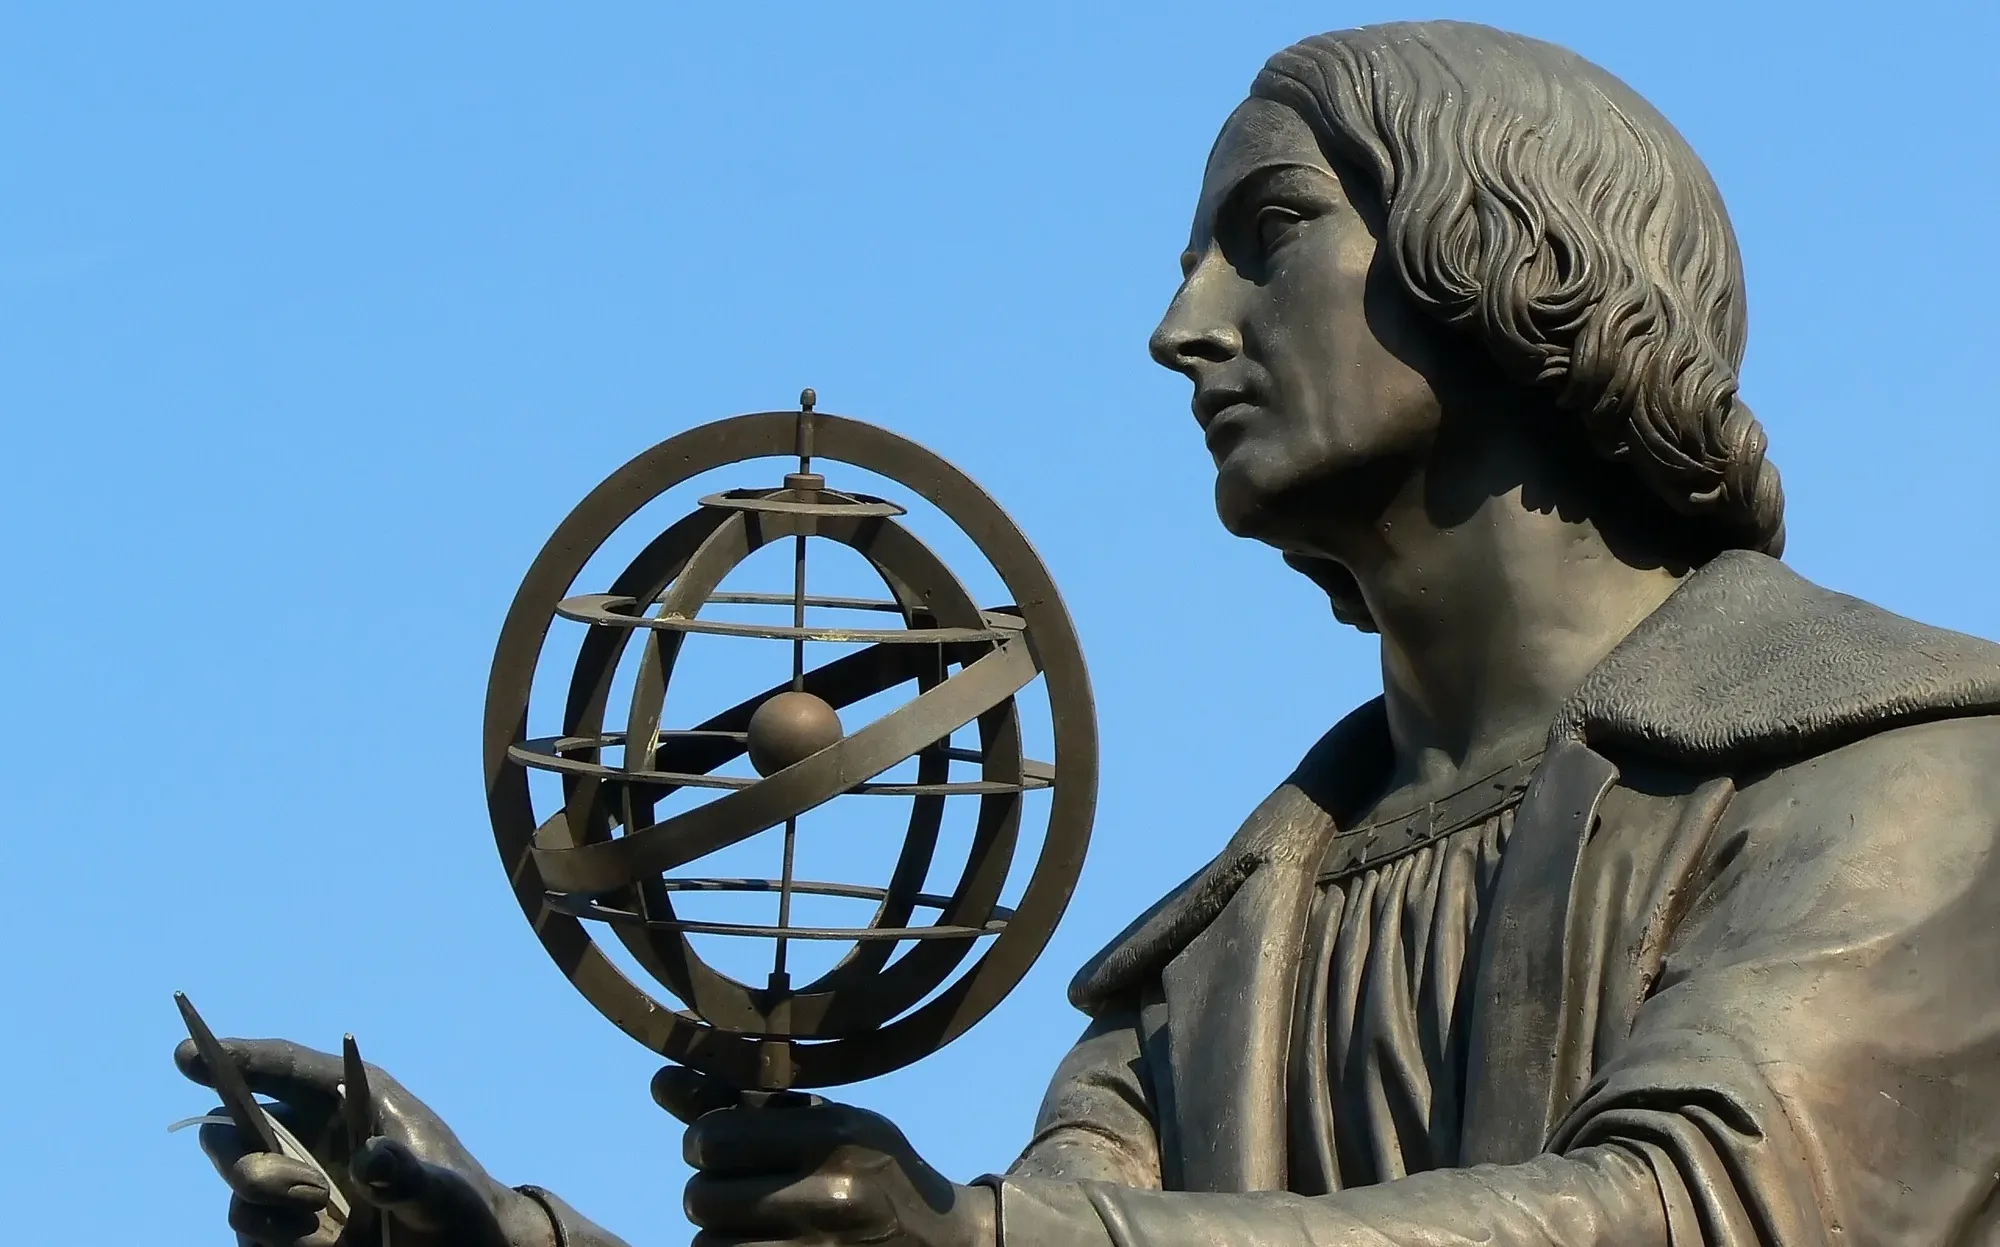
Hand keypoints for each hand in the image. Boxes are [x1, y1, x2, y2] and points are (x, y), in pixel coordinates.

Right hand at [175, 1035, 557, 1246]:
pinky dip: (278, 1244)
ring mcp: (293, 1186)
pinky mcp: (285, 1232)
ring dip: (272, 1212)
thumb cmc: (457, 1210)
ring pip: (239, 1192)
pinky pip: (251, 1236)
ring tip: (335, 1226)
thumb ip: (408, 1176)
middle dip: (248, 1163)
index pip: (281, 1067)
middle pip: (234, 1131)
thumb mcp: (444, 1194)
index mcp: (350, 1099)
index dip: (234, 1058)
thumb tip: (370, 1161)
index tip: (185, 1055)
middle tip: (309, 1192)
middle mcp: (312, 1137)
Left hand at [655, 1067, 996, 1246]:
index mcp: (834, 1135)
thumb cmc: (873, 1169)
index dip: (704, 1141)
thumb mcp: (827, 1121)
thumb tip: (657, 1081)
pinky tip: (762, 1245)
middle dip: (709, 1191)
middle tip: (739, 1188)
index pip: (713, 1138)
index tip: (720, 1145)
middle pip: (701, 1198)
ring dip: (720, 1236)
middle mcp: (830, 1195)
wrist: (945, 1244)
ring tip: (756, 1223)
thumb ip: (742, 1102)